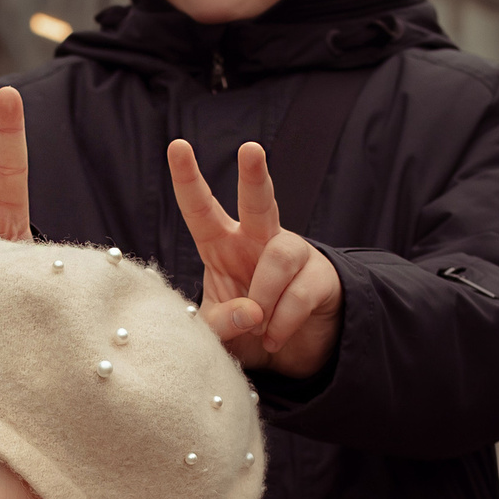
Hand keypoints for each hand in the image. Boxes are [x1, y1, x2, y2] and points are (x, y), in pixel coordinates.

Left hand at [168, 138, 342, 378]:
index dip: (189, 180)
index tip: (177, 146)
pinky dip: (283, 321)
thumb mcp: (220, 330)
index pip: (202, 209)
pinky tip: (274, 338)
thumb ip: (222, 322)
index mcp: (223, 246)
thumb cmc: (246, 329)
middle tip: (250, 148)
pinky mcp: (321, 276)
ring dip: (265, 295)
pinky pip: (300, 292)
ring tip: (259, 326)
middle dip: (254, 175)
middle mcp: (258, 240)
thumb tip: (250, 312)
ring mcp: (293, 254)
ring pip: (281, 255)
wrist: (291, 353)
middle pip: (258, 202)